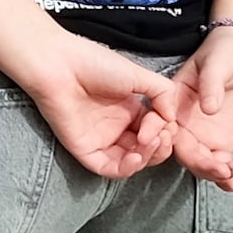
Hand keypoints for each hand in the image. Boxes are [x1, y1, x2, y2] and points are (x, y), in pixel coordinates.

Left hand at [25, 37, 182, 181]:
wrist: (59, 65)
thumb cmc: (92, 64)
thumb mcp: (138, 74)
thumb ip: (163, 93)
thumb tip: (172, 117)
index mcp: (130, 110)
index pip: (157, 131)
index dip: (165, 130)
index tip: (163, 120)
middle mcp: (117, 127)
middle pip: (148, 150)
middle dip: (160, 146)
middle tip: (159, 135)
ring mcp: (100, 139)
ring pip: (131, 162)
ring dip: (147, 157)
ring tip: (148, 141)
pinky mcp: (85, 149)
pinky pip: (109, 169)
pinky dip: (127, 168)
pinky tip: (135, 156)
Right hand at [161, 24, 232, 191]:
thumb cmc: (225, 52)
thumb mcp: (216, 63)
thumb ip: (211, 84)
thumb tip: (209, 108)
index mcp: (172, 101)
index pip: (161, 123)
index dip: (158, 136)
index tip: (162, 147)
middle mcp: (182, 122)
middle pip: (182, 150)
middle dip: (198, 163)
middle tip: (217, 169)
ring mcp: (202, 134)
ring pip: (199, 162)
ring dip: (213, 173)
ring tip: (231, 176)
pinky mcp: (222, 141)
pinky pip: (219, 163)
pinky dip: (225, 176)